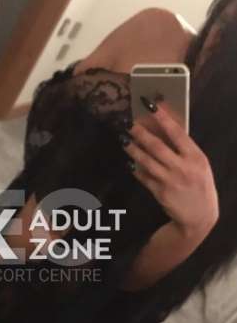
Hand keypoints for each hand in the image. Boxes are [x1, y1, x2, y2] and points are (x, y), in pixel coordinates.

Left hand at [123, 102, 218, 239]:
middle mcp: (183, 168)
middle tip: (128, 123)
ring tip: (123, 139)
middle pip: (157, 147)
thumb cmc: (200, 185)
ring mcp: (170, 181)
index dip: (163, 118)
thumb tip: (163, 130)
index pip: (178, 133)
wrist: (200, 217)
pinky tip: (128, 161)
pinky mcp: (160, 193)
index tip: (151, 105)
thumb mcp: (199, 165)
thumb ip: (184, 150)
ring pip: (146, 161)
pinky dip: (135, 168)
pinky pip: (144, 177)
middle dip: (140, 133)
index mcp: (196, 157)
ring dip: (133, 149)